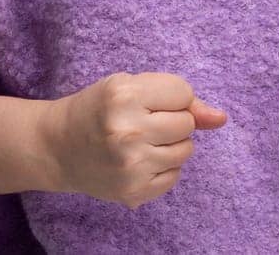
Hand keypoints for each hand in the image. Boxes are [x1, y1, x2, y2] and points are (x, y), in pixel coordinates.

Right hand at [41, 71, 227, 208]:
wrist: (57, 147)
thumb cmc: (96, 110)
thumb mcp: (130, 87)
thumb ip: (178, 97)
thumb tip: (221, 118)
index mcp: (124, 95)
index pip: (183, 92)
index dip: (169, 97)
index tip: (147, 101)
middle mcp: (128, 130)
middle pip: (187, 123)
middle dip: (171, 120)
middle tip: (143, 122)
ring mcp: (132, 165)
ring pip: (185, 151)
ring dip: (171, 145)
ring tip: (141, 141)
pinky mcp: (134, 191)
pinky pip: (175, 176)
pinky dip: (163, 168)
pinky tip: (139, 161)